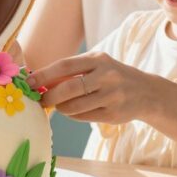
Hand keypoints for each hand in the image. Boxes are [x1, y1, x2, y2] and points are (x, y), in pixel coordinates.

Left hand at [28, 52, 159, 124]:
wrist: (146, 92)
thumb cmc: (112, 76)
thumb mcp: (97, 65)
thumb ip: (73, 70)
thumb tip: (40, 81)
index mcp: (98, 59)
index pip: (66, 65)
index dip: (45, 74)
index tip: (30, 82)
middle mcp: (106, 76)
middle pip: (69, 88)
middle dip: (50, 96)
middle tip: (40, 100)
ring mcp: (111, 96)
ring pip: (74, 106)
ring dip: (61, 107)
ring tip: (60, 105)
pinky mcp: (113, 114)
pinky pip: (84, 117)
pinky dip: (74, 115)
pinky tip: (75, 111)